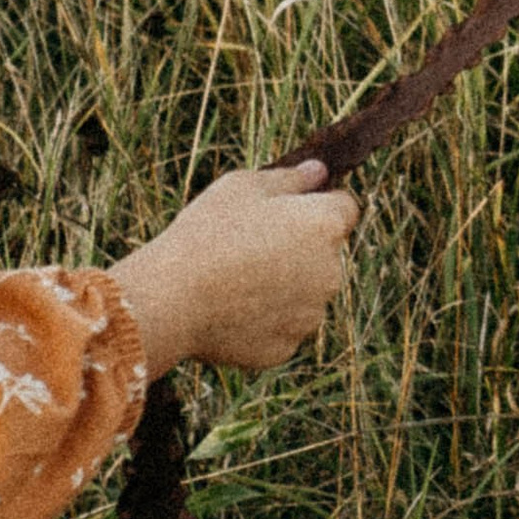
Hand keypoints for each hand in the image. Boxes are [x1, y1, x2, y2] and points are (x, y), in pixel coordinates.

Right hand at [111, 162, 358, 376]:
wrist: (173, 298)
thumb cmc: (207, 233)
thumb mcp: (242, 187)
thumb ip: (289, 179)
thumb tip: (319, 171)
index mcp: (325, 226)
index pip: (345, 208)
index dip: (318, 205)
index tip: (288, 210)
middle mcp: (331, 272)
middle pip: (325, 254)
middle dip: (299, 248)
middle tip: (248, 246)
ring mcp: (311, 314)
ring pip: (304, 294)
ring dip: (284, 287)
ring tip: (233, 281)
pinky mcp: (287, 347)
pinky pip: (281, 327)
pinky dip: (263, 320)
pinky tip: (229, 311)